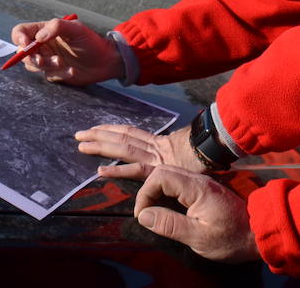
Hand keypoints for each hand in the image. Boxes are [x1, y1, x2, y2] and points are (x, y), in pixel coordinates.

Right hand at [10, 17, 121, 84]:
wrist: (105, 61)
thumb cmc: (91, 41)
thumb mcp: (76, 29)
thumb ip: (57, 27)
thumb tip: (37, 37)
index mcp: (44, 31)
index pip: (21, 32)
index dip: (18, 37)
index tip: (25, 44)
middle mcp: (43, 45)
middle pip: (23, 52)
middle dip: (31, 57)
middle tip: (43, 60)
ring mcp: (47, 60)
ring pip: (33, 66)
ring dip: (46, 65)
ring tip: (62, 63)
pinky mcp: (53, 73)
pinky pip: (47, 76)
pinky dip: (58, 74)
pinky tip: (72, 71)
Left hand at [77, 124, 205, 175]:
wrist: (221, 149)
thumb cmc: (210, 151)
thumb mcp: (190, 151)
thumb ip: (178, 152)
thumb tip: (179, 150)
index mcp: (160, 142)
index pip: (131, 133)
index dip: (112, 130)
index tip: (96, 129)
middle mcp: (155, 146)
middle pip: (122, 138)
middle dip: (99, 135)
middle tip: (79, 134)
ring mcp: (157, 157)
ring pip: (124, 148)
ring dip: (101, 147)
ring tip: (81, 146)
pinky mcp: (160, 169)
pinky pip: (136, 170)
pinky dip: (118, 170)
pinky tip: (101, 171)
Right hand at [132, 164, 258, 262]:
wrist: (257, 235)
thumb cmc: (230, 239)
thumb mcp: (198, 237)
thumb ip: (170, 224)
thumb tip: (144, 215)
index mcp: (197, 188)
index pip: (160, 176)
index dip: (145, 193)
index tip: (142, 215)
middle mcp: (199, 180)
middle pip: (163, 171)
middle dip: (148, 191)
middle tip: (145, 214)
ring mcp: (202, 183)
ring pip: (170, 176)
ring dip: (156, 191)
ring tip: (152, 212)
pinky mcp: (204, 190)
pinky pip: (178, 183)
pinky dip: (166, 193)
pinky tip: (165, 209)